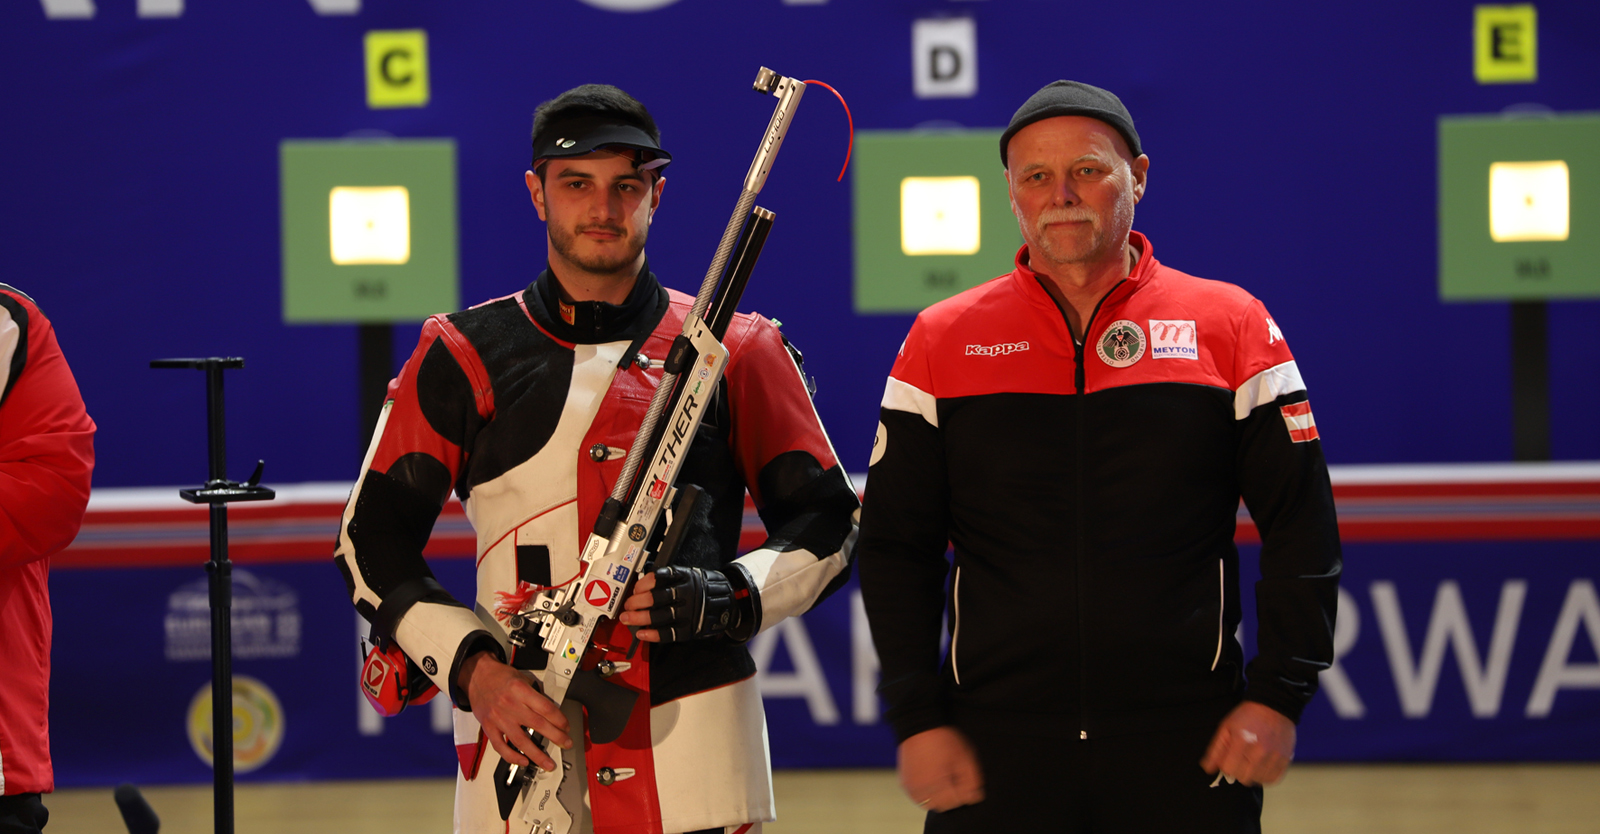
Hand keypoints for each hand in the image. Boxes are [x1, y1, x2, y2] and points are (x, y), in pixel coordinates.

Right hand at [458, 651, 571, 771]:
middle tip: (566, 744)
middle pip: (538, 725)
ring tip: (548, 763)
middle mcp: (510, 705)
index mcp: (520, 690)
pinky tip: (523, 761)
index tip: (566, 727)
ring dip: (537, 755)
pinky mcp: (488, 727)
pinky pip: (500, 746)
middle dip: (556, 737)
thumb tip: (550, 710)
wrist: (477, 675)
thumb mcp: (522, 678)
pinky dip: (512, 756)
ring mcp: (499, 718)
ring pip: (520, 740)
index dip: (559, 720)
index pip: (546, 708)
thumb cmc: (499, 676)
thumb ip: (535, 694)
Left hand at [619, 566, 753, 641]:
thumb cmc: (704, 588)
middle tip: (627, 605)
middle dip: (636, 603)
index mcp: (685, 579)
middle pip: (655, 599)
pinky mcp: (689, 630)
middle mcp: (686, 595)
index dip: (643, 585)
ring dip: (639, 618)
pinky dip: (652, 634)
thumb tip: (643, 586)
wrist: (728, 603)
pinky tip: (642, 633)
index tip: (635, 589)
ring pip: (658, 617)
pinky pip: (668, 634)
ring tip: (627, 618)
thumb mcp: (690, 574)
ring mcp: (688, 614)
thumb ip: (670, 578)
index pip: (659, 580)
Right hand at [898, 726, 984, 811]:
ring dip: (938, 798)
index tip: (966, 781)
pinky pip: (918, 797)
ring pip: (929, 804)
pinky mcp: (905, 783)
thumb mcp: (964, 756)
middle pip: (943, 806)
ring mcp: (912, 787)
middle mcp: (922, 789)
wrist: (918, 726)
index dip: (964, 793)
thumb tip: (975, 797)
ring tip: (943, 782)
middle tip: (955, 780)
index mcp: (938, 783)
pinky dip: (926, 794)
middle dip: (952, 797)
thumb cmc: (943, 739)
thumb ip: (972, 780)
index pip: (956, 802)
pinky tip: (931, 781)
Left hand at [1201, 701, 1295, 786]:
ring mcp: (1274, 756)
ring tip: (1252, 762)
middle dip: (1238, 771)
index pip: (1228, 769)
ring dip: (1252, 774)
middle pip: (1243, 778)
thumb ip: (1215, 749)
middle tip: (1240, 760)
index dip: (1225, 765)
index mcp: (1241, 741)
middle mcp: (1259, 751)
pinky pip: (1273, 779)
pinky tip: (1262, 766)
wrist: (1274, 706)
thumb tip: (1208, 768)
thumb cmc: (1247, 716)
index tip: (1228, 759)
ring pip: (1258, 780)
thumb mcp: (1226, 727)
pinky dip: (1265, 776)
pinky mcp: (1286, 760)